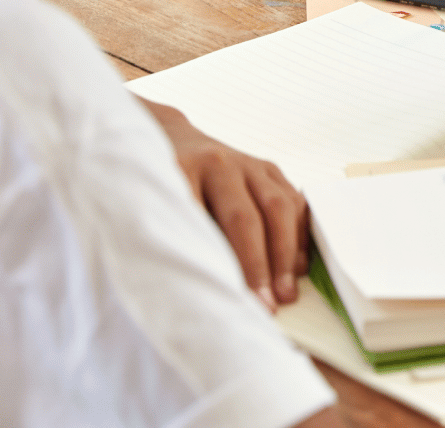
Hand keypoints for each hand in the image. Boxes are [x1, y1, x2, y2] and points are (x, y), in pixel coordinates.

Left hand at [143, 101, 306, 310]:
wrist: (172, 138)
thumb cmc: (155, 188)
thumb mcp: (147, 207)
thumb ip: (167, 237)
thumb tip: (188, 291)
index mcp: (179, 170)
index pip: (200, 221)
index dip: (213, 263)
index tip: (222, 298)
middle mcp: (218, 162)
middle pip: (243, 217)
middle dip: (256, 265)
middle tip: (266, 306)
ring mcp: (249, 161)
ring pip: (278, 206)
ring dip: (285, 254)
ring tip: (288, 293)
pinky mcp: (269, 167)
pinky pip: (294, 200)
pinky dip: (298, 236)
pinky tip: (296, 268)